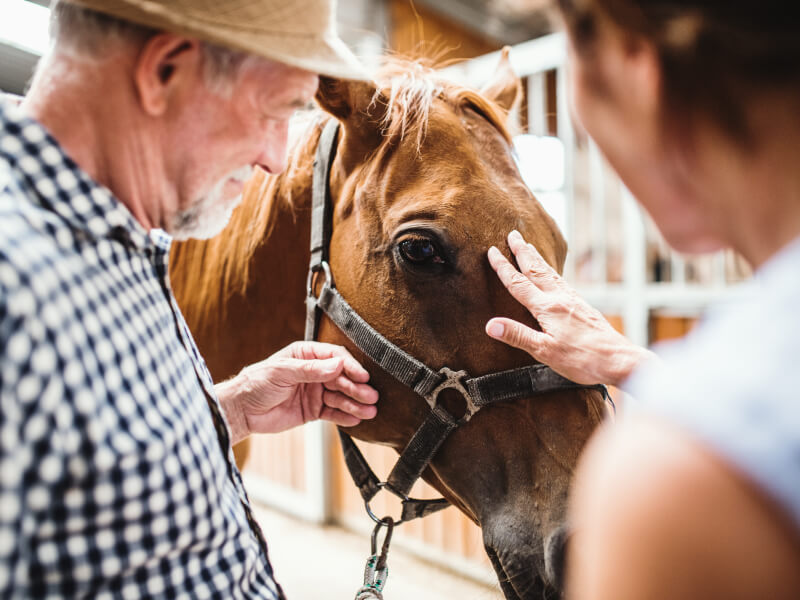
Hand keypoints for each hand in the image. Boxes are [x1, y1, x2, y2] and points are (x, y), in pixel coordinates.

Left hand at [218, 341, 378, 440]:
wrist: (241, 411)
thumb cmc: (257, 383)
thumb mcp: (282, 372)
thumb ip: (310, 370)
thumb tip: (337, 364)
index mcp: (306, 355)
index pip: (335, 357)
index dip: (350, 366)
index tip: (363, 376)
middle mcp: (314, 372)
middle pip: (342, 378)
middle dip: (357, 387)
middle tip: (371, 396)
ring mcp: (315, 391)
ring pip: (340, 397)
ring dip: (355, 403)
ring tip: (370, 411)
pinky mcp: (313, 410)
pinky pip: (333, 413)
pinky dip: (345, 416)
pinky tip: (357, 419)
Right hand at [485, 230, 653, 385]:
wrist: (618, 360)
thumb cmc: (582, 359)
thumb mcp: (545, 351)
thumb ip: (517, 335)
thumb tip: (490, 325)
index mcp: (547, 308)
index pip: (519, 284)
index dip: (503, 267)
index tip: (492, 251)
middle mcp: (560, 299)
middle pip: (536, 270)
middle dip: (522, 251)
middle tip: (512, 234)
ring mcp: (573, 301)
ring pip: (550, 273)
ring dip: (537, 258)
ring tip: (529, 245)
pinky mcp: (582, 306)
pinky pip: (561, 281)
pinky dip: (551, 271)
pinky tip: (552, 274)